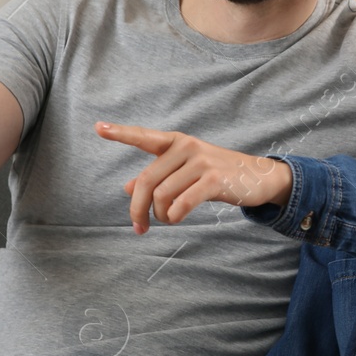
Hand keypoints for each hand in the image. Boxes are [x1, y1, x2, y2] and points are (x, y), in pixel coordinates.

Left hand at [96, 122, 293, 232]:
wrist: (258, 177)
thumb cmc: (217, 174)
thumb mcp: (185, 171)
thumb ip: (157, 177)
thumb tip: (126, 188)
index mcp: (176, 142)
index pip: (144, 136)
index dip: (120, 133)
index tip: (98, 127)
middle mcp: (186, 147)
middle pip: (146, 181)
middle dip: (137, 209)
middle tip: (138, 227)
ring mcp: (201, 162)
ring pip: (162, 195)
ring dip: (159, 215)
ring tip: (167, 219)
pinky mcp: (214, 180)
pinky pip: (181, 203)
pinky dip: (174, 216)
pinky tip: (176, 218)